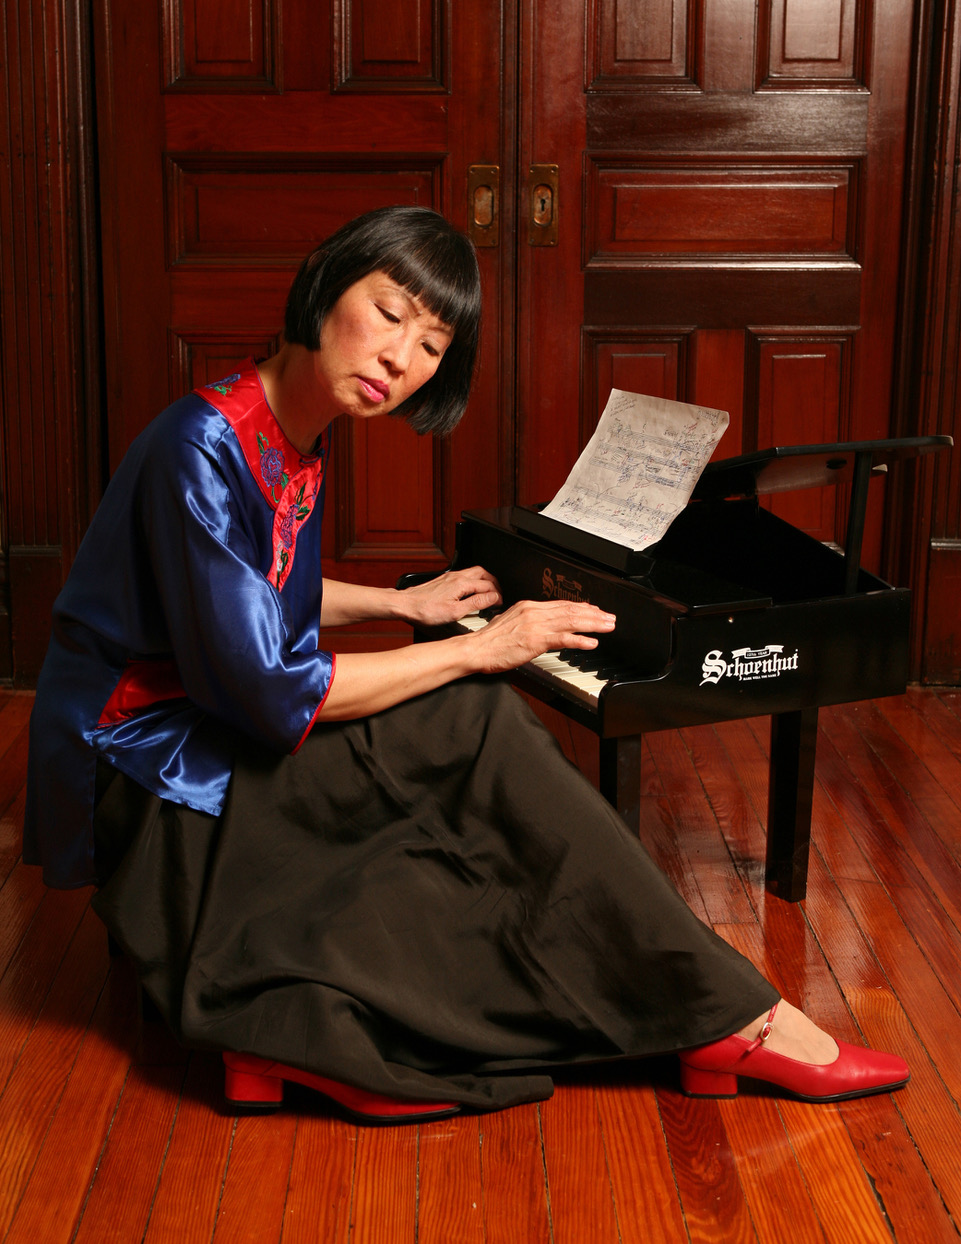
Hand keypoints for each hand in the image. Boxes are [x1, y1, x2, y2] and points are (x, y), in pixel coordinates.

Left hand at [398, 565, 501, 626]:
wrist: (406, 605)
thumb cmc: (426, 610)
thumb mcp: (455, 612)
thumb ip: (476, 603)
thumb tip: (492, 598)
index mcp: (461, 584)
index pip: (487, 586)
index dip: (497, 595)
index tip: (499, 603)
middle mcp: (456, 576)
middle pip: (483, 573)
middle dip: (494, 583)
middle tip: (498, 594)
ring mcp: (449, 576)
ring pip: (473, 572)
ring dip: (484, 580)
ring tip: (488, 590)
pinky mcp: (444, 579)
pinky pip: (464, 574)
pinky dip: (473, 580)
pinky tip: (471, 589)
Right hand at [470, 599, 615, 673]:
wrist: (476, 649)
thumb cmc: (490, 641)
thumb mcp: (511, 622)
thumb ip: (528, 620)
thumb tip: (543, 623)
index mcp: (528, 606)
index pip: (561, 604)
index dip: (581, 607)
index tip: (594, 611)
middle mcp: (534, 612)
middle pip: (571, 610)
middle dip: (594, 614)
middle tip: (610, 618)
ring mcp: (536, 626)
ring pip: (571, 622)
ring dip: (593, 624)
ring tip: (608, 627)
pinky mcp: (535, 641)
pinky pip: (563, 639)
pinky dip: (580, 640)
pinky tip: (592, 642)